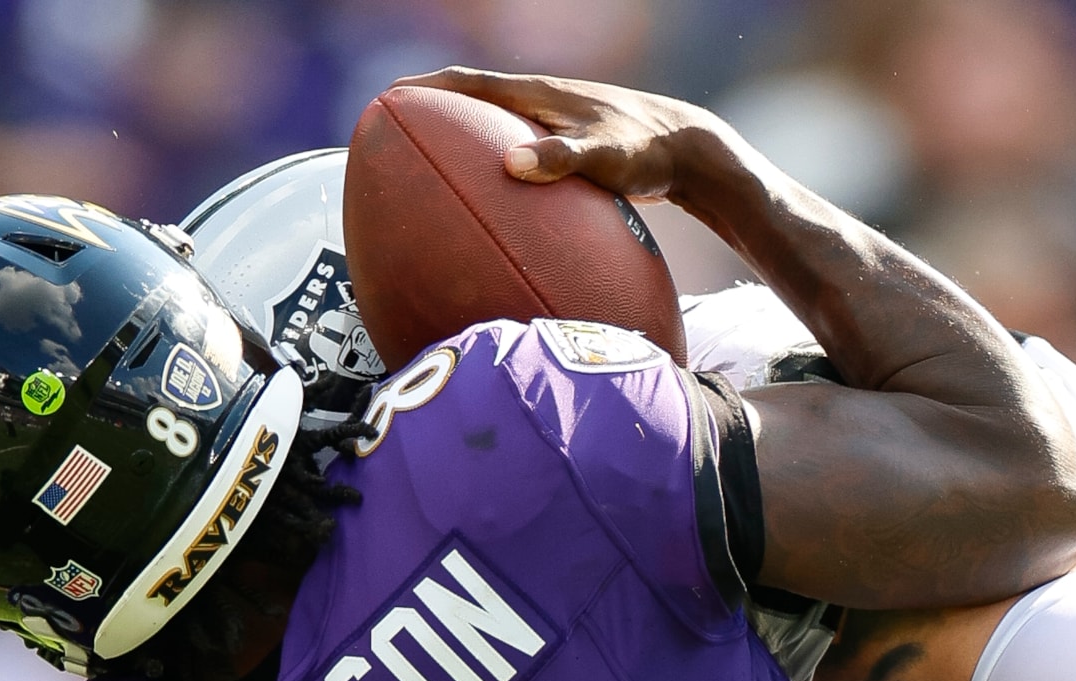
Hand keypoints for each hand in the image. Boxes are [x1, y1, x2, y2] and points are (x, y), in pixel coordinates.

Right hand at [395, 68, 754, 209]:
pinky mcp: (565, 147)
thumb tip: (510, 166)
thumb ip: (559, 159)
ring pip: (492, 129)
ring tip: (425, 169)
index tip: (387, 99)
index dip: (425, 89)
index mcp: (537, 94)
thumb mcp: (603, 156)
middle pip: (471, 103)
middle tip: (392, 133)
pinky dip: (490, 168)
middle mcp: (540, 102)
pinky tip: (485, 203)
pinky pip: (515, 154)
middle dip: (430, 113)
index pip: (468, 84)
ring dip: (458, 141)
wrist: (688, 151)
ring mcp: (552, 124)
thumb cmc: (646, 150)